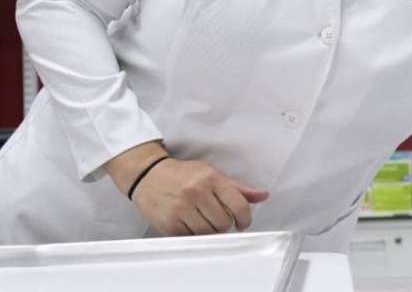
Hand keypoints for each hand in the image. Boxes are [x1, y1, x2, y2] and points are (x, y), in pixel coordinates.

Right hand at [104, 142, 268, 235]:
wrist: (148, 175)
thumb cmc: (182, 174)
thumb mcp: (211, 173)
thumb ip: (238, 187)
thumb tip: (263, 195)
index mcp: (211, 178)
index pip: (238, 204)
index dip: (245, 218)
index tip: (242, 223)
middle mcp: (196, 192)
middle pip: (224, 222)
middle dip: (224, 223)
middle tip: (217, 218)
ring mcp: (181, 208)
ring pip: (208, 232)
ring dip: (209, 230)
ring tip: (203, 219)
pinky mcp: (169, 223)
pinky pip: (191, 237)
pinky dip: (194, 233)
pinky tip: (189, 222)